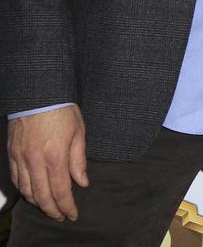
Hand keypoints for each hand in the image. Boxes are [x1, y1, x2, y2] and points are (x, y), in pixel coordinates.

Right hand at [7, 105, 88, 220]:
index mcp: (55, 156)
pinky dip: (25, 191)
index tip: (72, 214)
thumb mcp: (79, 133)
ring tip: (50, 208)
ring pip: (27, 191)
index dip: (66, 206)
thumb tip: (82, 182)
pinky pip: (17, 180)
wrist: (38, 94)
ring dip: (38, 203)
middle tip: (61, 216)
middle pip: (42, 196)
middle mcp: (35, 161)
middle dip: (53, 210)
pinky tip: (33, 193)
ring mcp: (21, 159)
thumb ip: (79, 160)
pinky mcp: (12, 154)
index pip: (60, 191)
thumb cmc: (62, 110)